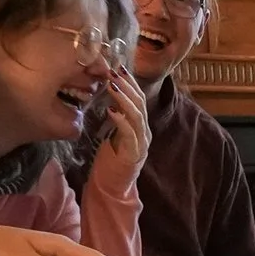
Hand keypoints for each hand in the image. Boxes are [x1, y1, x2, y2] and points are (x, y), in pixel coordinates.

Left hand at [91, 68, 152, 189]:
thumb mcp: (113, 133)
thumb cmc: (110, 160)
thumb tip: (109, 94)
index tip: (119, 67)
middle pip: (140, 104)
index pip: (139, 99)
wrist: (113, 188)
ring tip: (112, 86)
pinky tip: (111, 110)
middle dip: (128, 86)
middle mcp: (145, 133)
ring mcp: (142, 143)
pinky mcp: (134, 154)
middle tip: (115, 72)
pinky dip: (121, 120)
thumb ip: (116, 116)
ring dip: (124, 99)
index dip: (131, 82)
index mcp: (140, 126)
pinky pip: (129, 133)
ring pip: (137, 116)